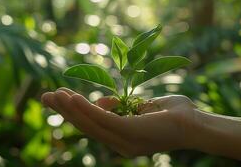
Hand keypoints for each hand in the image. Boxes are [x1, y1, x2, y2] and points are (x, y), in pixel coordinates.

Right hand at [41, 88, 199, 156]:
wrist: (196, 124)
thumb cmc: (172, 114)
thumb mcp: (140, 107)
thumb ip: (119, 105)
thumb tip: (101, 100)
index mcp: (121, 139)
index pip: (92, 126)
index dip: (74, 113)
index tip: (60, 98)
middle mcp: (119, 144)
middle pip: (85, 126)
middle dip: (64, 112)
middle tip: (45, 97)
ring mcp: (124, 141)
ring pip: (90, 124)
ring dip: (71, 109)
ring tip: (54, 96)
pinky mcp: (130, 133)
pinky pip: (102, 120)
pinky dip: (86, 108)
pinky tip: (73, 98)